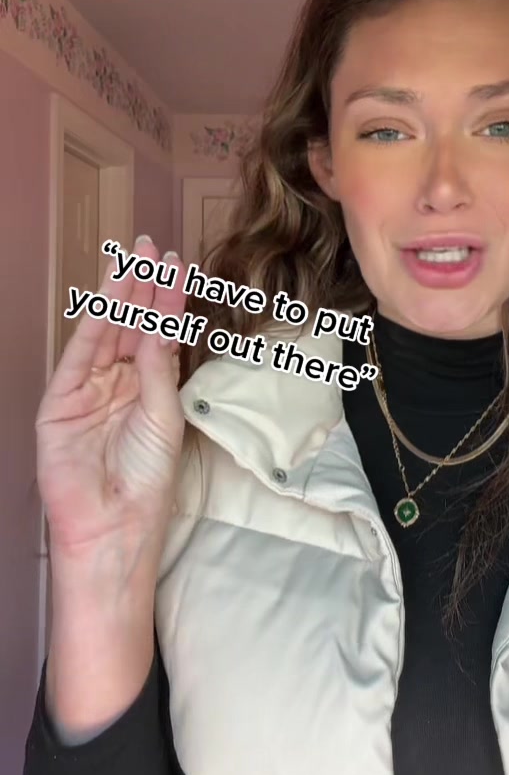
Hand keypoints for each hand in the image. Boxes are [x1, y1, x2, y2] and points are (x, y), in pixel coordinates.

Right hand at [36, 236, 187, 560]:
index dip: (168, 302)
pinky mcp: (61, 399)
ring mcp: (87, 389)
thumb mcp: (164, 416)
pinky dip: (97, 321)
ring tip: (138, 259)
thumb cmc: (146, 480)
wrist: (115, 525)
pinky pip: (83, 351)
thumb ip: (160, 368)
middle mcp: (117, 384)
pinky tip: (113, 294)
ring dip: (122, 295)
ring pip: (107, 332)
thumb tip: (163, 323)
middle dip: (144, 287)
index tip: (181, 267)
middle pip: (132, 327)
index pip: (158, 336)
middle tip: (156, 248)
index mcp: (146, 390)